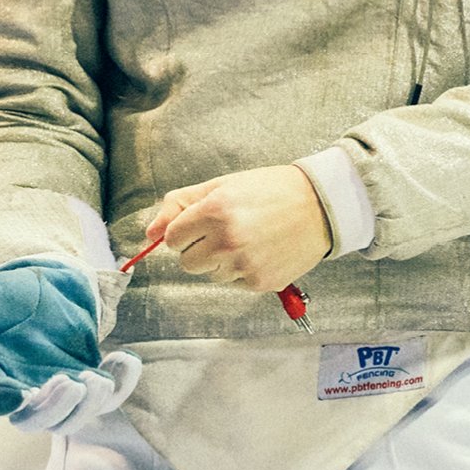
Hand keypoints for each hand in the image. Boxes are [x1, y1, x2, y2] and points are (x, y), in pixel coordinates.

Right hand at [0, 260, 137, 431]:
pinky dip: (120, 384)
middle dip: (54, 408)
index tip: (15, 395)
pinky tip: (126, 359)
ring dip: (87, 404)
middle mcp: (20, 394)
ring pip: (72, 418)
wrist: (43, 291)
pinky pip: (108, 398)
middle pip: (34, 420)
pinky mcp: (87, 383)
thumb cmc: (4, 298)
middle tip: (71, 382)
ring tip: (97, 378)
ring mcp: (57, 393)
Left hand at [144, 166, 331, 292]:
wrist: (320, 205)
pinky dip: (241, 271)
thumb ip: (180, 204)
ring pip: (210, 275)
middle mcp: (227, 241)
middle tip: (223, 232)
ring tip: (247, 239)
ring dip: (220, 261)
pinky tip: (260, 251)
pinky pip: (233, 283)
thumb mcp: (222, 185)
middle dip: (198, 249)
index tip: (201, 223)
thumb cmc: (271, 190)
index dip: (184, 230)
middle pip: (186, 263)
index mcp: (215, 211)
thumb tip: (149, 234)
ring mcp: (244, 265)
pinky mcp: (260, 283)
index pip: (172, 238)